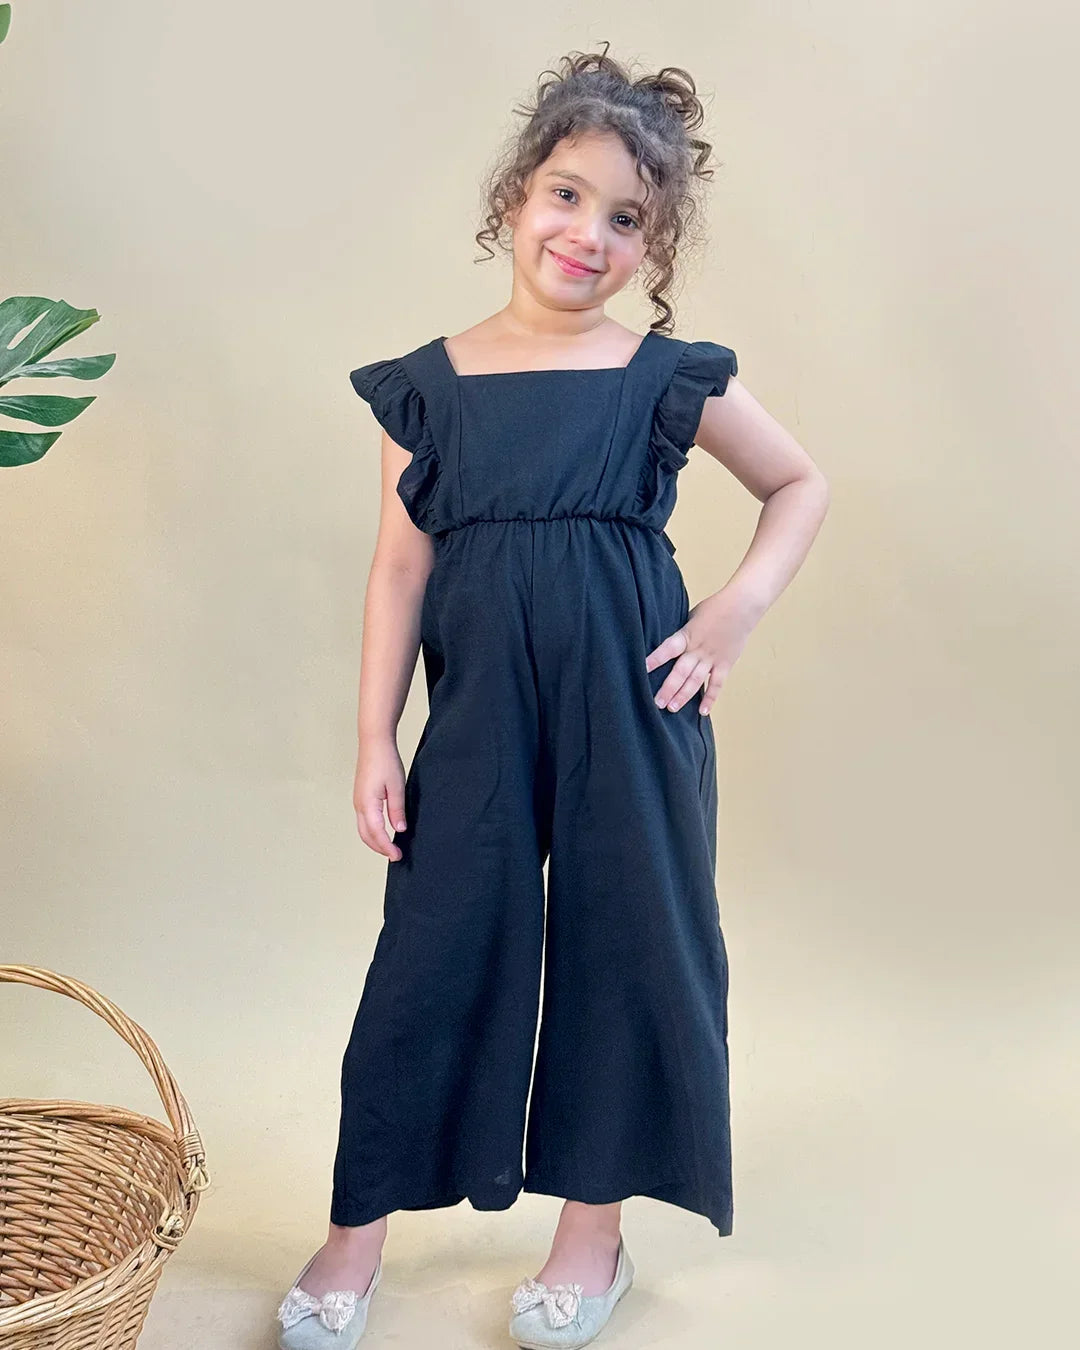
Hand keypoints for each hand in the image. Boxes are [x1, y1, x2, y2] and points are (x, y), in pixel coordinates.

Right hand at [354, 736, 407, 860]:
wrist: (374, 743)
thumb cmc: (385, 760)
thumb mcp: (397, 786)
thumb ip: (397, 810)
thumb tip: (399, 830)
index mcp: (368, 804)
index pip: (377, 833)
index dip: (387, 847)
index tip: (398, 855)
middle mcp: (359, 805)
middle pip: (366, 835)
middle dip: (380, 848)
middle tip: (395, 855)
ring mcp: (358, 801)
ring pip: (363, 829)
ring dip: (375, 841)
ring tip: (390, 847)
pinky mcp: (360, 797)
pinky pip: (364, 821)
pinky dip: (372, 831)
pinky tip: (383, 832)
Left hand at [645, 589, 754, 716]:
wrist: (742, 606)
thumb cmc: (715, 608)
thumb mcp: (691, 617)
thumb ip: (681, 634)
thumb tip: (668, 648)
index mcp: (687, 635)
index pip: (669, 648)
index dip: (656, 659)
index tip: (642, 669)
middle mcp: (698, 649)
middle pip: (681, 671)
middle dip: (668, 688)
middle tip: (657, 702)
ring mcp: (712, 658)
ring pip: (696, 680)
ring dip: (684, 696)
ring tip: (672, 709)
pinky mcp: (725, 664)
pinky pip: (717, 684)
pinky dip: (710, 698)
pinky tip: (702, 712)